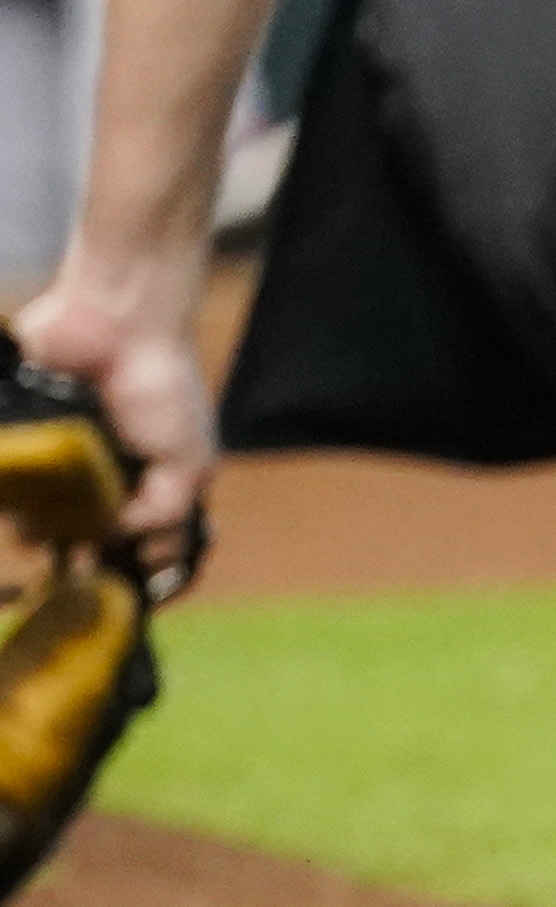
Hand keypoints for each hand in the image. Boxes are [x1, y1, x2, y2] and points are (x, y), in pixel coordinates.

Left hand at [10, 262, 215, 573]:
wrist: (115, 323)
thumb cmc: (163, 387)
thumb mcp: (188, 460)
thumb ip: (167, 510)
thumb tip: (125, 540)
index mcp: (149, 483)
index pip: (139, 541)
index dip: (129, 566)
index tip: (114, 582)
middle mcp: (104, 474)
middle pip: (85, 532)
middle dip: (77, 555)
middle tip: (70, 568)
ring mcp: (62, 454)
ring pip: (40, 509)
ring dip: (36, 530)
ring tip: (34, 537)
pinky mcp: (26, 435)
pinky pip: (10, 474)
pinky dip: (9, 492)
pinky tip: (11, 506)